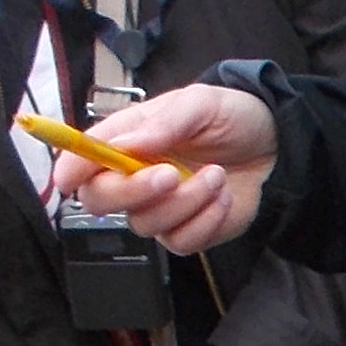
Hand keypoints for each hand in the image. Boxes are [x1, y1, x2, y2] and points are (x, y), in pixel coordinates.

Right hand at [71, 81, 274, 252]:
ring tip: (215, 175)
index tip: (71, 177)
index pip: (82, 160)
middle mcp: (135, 178)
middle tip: (169, 175)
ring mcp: (159, 208)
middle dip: (131, 192)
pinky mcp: (186, 231)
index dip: (70, 169)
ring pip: (145, 224)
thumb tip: (123, 145)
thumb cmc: (229, 117)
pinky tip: (222, 196)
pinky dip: (206, 220)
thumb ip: (164, 122)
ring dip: (185, 202)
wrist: (274, 144)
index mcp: (127, 140)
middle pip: (99, 201)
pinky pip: (180, 241)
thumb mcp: (199, 103)